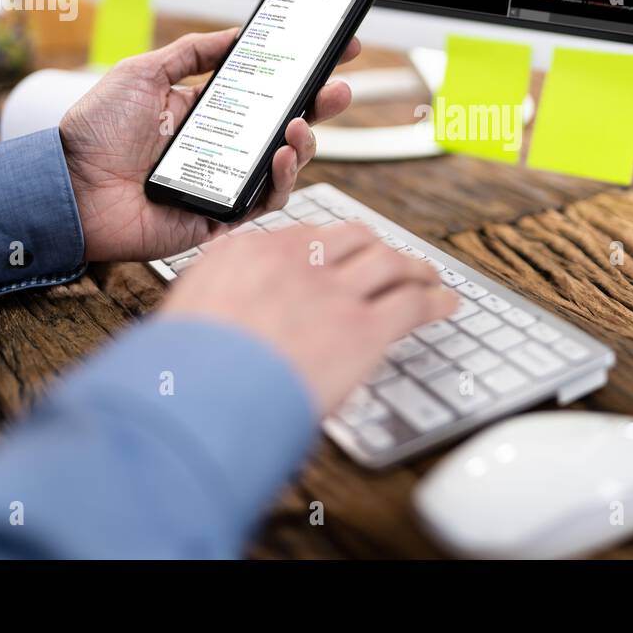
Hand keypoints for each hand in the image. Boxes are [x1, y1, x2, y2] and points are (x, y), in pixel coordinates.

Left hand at [60, 29, 359, 261]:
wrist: (66, 187)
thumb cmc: (94, 134)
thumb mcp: (143, 73)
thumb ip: (191, 53)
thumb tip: (234, 35)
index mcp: (205, 112)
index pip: (264, 91)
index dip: (299, 74)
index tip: (332, 51)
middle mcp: (220, 147)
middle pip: (285, 127)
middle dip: (319, 107)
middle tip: (338, 89)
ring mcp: (223, 181)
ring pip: (283, 164)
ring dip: (303, 143)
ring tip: (298, 125)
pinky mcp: (220, 215)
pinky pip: (265, 200)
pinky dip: (281, 179)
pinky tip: (280, 156)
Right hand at [159, 224, 457, 412]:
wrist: (198, 397)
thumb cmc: (187, 374)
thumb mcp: (189, 317)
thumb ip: (221, 303)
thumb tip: (237, 318)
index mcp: (247, 253)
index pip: (304, 235)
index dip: (331, 246)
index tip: (341, 255)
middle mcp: (294, 263)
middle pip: (352, 238)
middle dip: (376, 248)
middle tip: (391, 260)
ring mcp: (331, 292)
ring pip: (389, 262)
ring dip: (413, 268)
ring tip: (427, 276)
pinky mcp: (362, 328)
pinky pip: (412, 302)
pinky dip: (434, 300)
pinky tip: (445, 304)